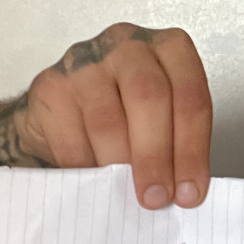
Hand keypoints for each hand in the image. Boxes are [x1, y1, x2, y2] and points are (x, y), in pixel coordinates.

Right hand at [13, 24, 211, 209]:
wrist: (64, 110)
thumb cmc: (124, 112)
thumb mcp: (163, 117)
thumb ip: (176, 144)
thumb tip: (184, 192)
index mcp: (170, 49)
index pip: (190, 96)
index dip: (192, 150)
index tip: (189, 192)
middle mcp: (129, 45)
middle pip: (150, 97)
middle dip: (156, 156)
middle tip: (157, 198)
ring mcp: (86, 61)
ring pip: (108, 118)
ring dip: (120, 164)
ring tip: (126, 195)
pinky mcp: (51, 85)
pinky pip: (70, 135)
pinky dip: (85, 167)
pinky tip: (94, 183)